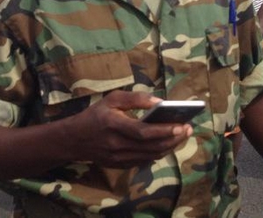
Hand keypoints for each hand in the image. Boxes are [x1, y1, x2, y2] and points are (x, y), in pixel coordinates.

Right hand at [69, 91, 192, 168]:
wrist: (74, 140)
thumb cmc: (95, 115)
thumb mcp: (111, 99)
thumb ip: (135, 98)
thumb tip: (159, 102)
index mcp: (113, 124)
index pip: (143, 132)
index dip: (164, 130)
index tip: (181, 124)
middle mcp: (117, 144)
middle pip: (152, 146)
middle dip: (173, 138)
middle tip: (188, 129)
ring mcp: (119, 158)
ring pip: (151, 155)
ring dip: (170, 146)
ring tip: (181, 135)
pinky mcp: (121, 165)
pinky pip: (145, 160)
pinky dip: (159, 152)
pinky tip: (167, 143)